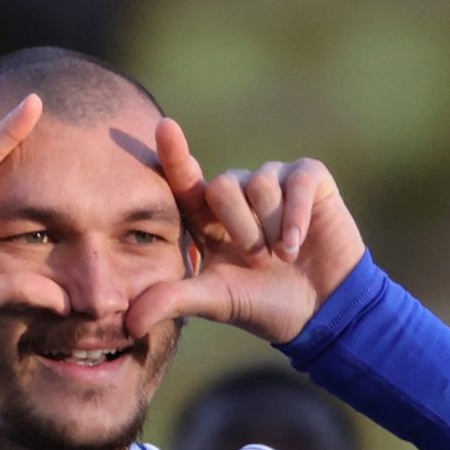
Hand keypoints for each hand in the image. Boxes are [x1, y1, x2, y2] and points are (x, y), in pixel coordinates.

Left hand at [123, 119, 367, 343]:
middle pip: (221, 186)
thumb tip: (130, 322)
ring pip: (259, 185)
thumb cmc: (262, 304)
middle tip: (258, 261)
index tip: (164, 127)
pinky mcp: (309, 177)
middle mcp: (238, 192)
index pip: (185, 181)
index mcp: (208, 217)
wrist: (319, 310)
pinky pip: (296, 182)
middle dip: (241, 232)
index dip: (175, 155)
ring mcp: (274, 180)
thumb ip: (171, 301)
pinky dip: (295, 217)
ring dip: (271, 231)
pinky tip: (298, 243)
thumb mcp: (214, 301)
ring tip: (283, 256)